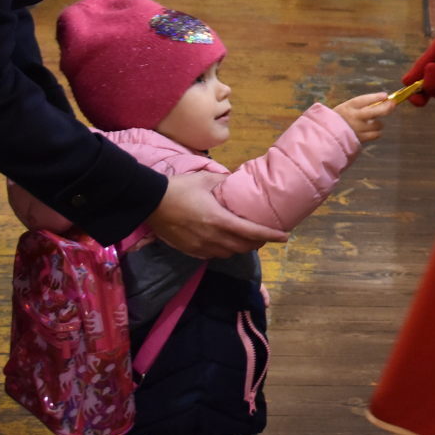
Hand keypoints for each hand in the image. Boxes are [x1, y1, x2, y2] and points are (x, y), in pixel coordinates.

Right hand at [144, 172, 288, 258]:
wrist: (149, 202)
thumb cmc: (179, 188)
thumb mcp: (206, 179)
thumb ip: (226, 182)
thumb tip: (240, 180)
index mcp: (218, 220)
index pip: (251, 232)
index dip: (270, 235)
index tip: (285, 236)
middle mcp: (212, 237)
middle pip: (244, 247)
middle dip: (258, 242)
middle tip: (266, 235)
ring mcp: (200, 247)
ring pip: (230, 253)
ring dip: (241, 247)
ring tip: (247, 238)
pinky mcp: (190, 251)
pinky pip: (214, 255)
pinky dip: (225, 250)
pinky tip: (226, 241)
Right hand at [335, 92, 393, 142]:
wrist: (329, 135)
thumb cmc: (341, 118)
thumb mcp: (347, 107)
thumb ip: (363, 105)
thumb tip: (384, 100)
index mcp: (348, 106)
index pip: (363, 100)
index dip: (375, 97)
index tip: (385, 96)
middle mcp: (353, 117)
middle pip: (374, 112)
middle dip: (386, 107)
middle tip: (393, 104)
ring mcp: (357, 129)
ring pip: (378, 124)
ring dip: (379, 123)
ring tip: (374, 122)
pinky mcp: (360, 139)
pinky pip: (376, 134)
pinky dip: (376, 132)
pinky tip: (372, 130)